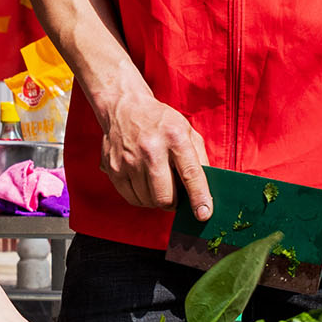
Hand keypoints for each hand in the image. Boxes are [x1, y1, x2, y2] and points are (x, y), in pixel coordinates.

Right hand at [98, 88, 212, 219]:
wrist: (124, 107)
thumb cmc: (161, 121)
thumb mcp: (187, 131)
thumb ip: (200, 159)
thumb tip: (207, 190)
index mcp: (175, 137)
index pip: (190, 173)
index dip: (198, 197)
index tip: (204, 214)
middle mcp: (151, 149)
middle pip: (165, 196)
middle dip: (174, 202)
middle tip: (175, 193)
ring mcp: (129, 160)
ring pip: (149, 201)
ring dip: (157, 199)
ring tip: (158, 182)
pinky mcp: (114, 169)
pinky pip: (132, 199)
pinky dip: (142, 198)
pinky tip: (145, 183)